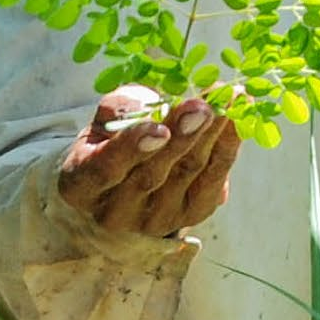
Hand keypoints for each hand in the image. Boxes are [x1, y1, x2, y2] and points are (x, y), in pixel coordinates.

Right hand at [57, 84, 240, 237]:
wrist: (123, 188)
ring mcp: (156, 220)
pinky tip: (238, 117)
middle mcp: (117, 212)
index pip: (105, 169)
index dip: (133, 148)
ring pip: (187, 173)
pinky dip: (228, 146)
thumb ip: (118, 110)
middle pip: (152, 174)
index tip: (159, 127)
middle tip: (203, 106)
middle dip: (182, 137)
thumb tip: (151, 104)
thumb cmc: (107, 144)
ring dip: (211, 134)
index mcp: (82, 186)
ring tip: (228, 99)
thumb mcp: (100, 124)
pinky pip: (213, 180)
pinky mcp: (190, 216)